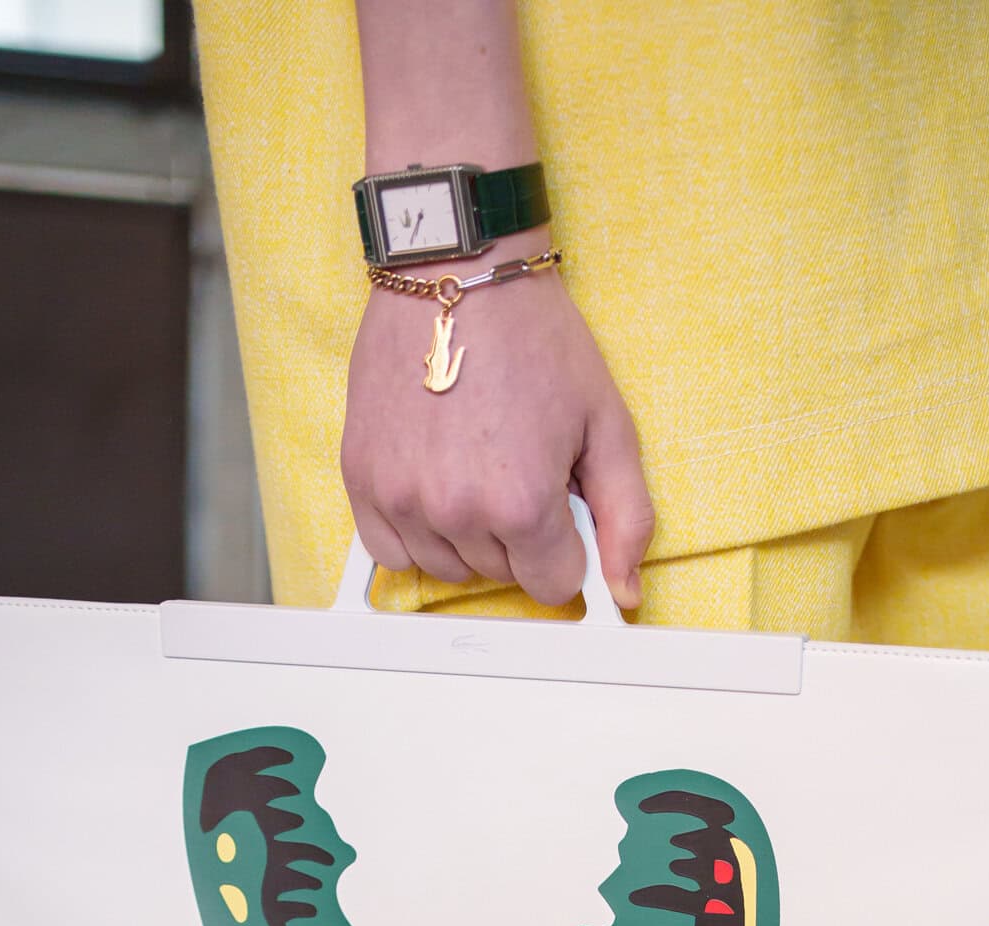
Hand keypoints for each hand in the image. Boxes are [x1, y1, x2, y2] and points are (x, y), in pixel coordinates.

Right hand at [341, 254, 654, 607]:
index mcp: (522, 503)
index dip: (566, 545)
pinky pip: (390, 553)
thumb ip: (626, 516)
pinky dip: (416, 534)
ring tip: (477, 466)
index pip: (554, 583)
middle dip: (521, 535)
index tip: (559, 504)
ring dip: (468, 536)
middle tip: (518, 464)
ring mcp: (402, 498)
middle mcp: (456, 511)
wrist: (457, 271)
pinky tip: (435, 487)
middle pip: (502, 575)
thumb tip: (624, 591)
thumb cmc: (534, 337)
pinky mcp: (362, 478)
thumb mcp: (607, 423)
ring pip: (448, 569)